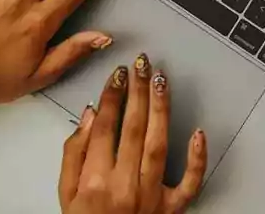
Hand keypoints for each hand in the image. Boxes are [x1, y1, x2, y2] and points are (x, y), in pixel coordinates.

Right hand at [59, 59, 206, 212]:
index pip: (105, 127)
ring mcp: (151, 197)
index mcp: (94, 182)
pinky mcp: (171, 209)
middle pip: (133, 128)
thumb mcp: (65, 195)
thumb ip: (73, 154)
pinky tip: (199, 132)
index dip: (111, 95)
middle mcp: (124, 187)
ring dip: (161, 108)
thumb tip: (89, 117)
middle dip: (137, 91)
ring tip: (160, 81)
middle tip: (141, 64)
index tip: (117, 74)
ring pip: (159, 144)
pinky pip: (189, 182)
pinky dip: (197, 158)